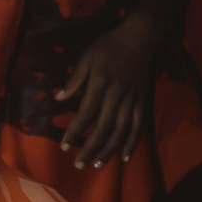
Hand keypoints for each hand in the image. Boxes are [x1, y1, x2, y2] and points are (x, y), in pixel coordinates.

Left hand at [55, 12, 159, 169]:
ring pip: (121, 131)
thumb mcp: (87, 56)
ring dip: (109, 150)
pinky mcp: (143, 101)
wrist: (141, 36)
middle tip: (79, 165)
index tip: (64, 147)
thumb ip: (75, 79)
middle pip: (103, 129)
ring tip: (98, 165)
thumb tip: (59, 98)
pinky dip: (133, 143)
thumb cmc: (110, 44)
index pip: (85, 115)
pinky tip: (126, 157)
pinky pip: (139, 126)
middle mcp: (117, 96)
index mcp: (100, 85)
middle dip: (90, 149)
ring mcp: (132, 100)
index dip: (74, 132)